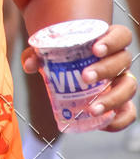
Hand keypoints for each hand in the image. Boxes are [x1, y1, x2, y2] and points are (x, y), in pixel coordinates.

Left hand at [22, 24, 136, 131]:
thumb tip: (29, 64)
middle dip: (105, 69)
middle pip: (123, 60)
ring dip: (113, 98)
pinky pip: (129, 112)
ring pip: (129, 87)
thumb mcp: (49, 52)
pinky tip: (104, 123)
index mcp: (107, 41)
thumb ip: (36, 54)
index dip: (113, 41)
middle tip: (85, 76)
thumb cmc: (63, 57)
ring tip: (92, 108)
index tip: (95, 49)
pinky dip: (120, 120)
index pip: (121, 35)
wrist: (70, 72)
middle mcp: (119, 60)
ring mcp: (122, 81)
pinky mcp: (121, 103)